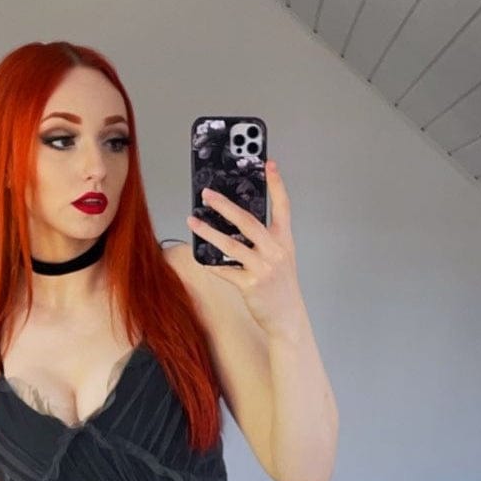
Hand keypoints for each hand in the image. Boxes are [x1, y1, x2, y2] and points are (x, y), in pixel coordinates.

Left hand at [186, 158, 301, 338]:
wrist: (287, 318)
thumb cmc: (281, 286)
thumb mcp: (280, 258)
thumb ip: (265, 240)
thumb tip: (236, 223)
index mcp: (284, 241)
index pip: (283, 206)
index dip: (276, 184)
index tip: (269, 163)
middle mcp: (275, 251)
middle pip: (248, 221)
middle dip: (225, 205)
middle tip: (207, 193)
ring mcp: (262, 268)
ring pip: (231, 245)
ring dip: (208, 231)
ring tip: (192, 221)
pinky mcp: (250, 285)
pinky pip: (225, 270)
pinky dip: (211, 263)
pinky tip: (199, 256)